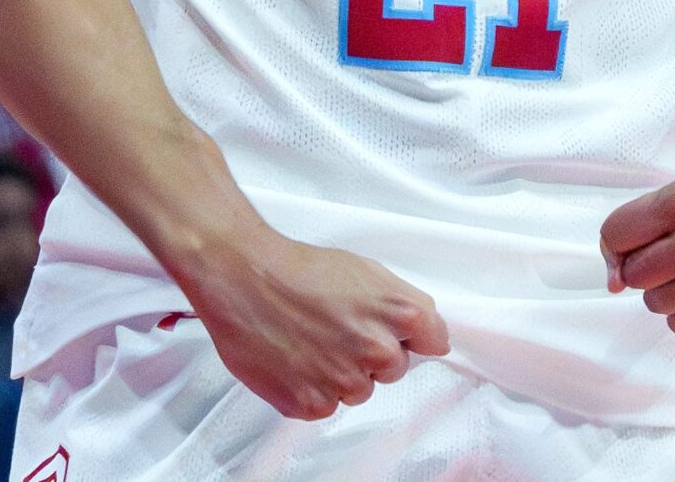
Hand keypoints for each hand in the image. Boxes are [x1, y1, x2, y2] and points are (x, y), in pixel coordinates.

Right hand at [177, 225, 448, 420]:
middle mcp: (378, 350)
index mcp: (399, 313)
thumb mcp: (363, 269)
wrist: (240, 275)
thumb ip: (401, 303)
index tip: (392, 332)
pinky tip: (293, 357)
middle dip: (370, 352)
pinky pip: (324, 406)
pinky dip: (309, 387)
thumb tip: (425, 332)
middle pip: (394, 368)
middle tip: (334, 326)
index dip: (408, 335)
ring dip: (339, 373)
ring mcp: (345, 381)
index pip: (434, 341)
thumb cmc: (295, 268)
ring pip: (358, 390)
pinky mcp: (312, 403)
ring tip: (307, 338)